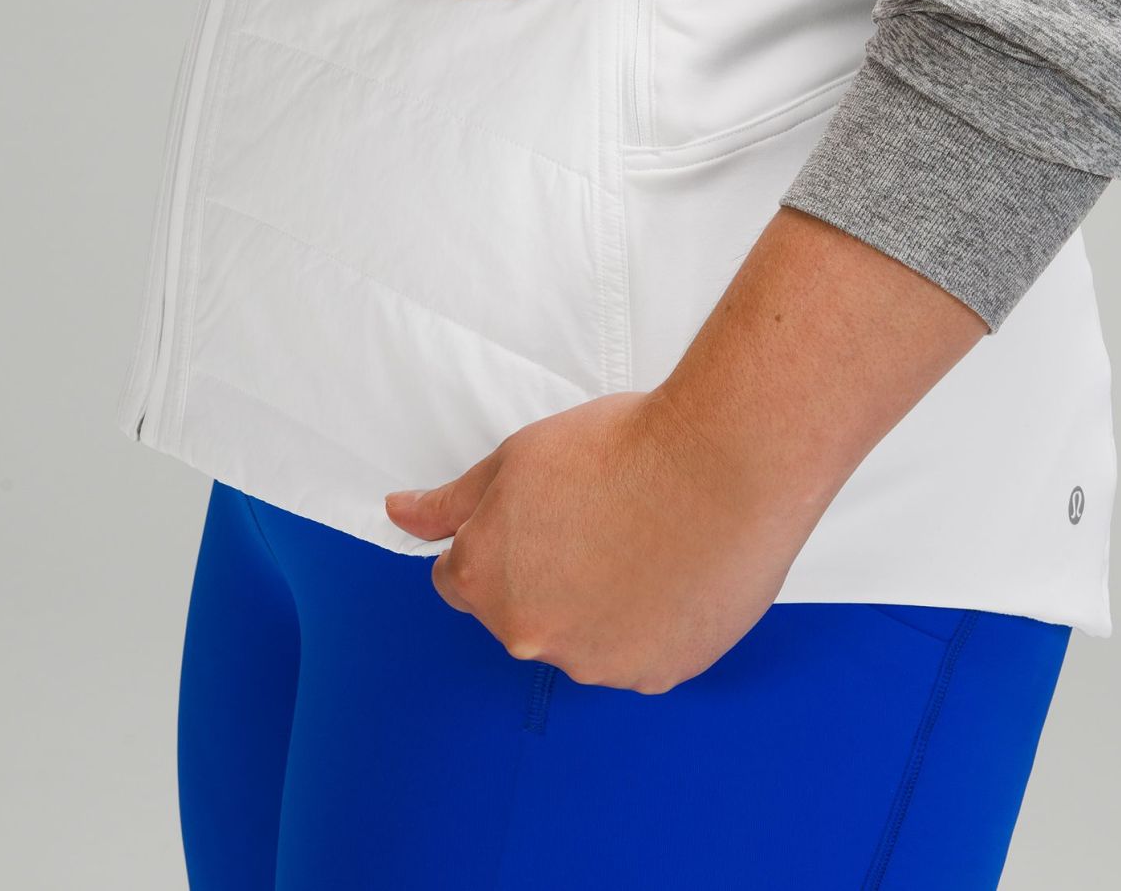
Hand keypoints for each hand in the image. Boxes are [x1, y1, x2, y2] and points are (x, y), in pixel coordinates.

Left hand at [382, 208, 987, 693]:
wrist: (723, 462)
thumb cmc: (623, 448)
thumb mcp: (518, 456)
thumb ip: (452, 499)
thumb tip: (397, 513)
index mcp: (490, 583)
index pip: (462, 578)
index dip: (499, 541)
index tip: (540, 515)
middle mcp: (535, 638)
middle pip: (523, 613)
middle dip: (547, 574)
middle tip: (597, 517)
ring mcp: (601, 663)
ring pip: (584, 637)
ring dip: (600, 602)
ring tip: (643, 537)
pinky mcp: (662, 672)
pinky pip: (642, 652)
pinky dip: (652, 620)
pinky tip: (675, 568)